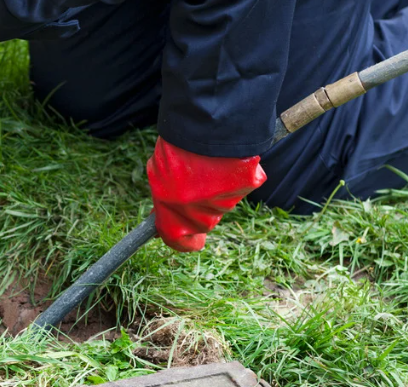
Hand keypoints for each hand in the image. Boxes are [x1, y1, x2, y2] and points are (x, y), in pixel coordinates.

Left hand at [146, 137, 266, 251]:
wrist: (203, 122)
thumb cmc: (176, 147)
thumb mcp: (158, 176)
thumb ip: (164, 198)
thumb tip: (165, 211)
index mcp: (173, 217)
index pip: (180, 242)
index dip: (182, 239)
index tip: (185, 235)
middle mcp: (201, 217)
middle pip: (201, 221)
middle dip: (197, 207)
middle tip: (193, 180)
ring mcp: (227, 203)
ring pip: (221, 203)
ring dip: (215, 188)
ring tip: (207, 162)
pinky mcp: (249, 185)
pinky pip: (241, 184)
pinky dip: (235, 173)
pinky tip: (226, 157)